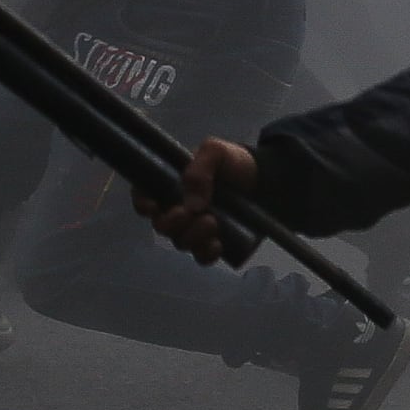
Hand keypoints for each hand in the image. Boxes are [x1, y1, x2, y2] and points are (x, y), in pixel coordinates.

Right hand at [147, 136, 259, 262]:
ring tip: (213, 223)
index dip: (142, 204)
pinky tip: (217, 245)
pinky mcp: (213, 241)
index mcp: (171, 183)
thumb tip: (191, 205)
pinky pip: (201, 257)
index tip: (152, 207)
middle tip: (191, 213)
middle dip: (172, 223)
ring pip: (181, 242)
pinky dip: (205, 254)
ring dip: (192, 237)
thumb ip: (200, 169)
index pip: (144, 195)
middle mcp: (178, 208)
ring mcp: (195, 227)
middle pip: (161, 225)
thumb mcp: (216, 152)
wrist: (266, 179)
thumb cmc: (234, 162)